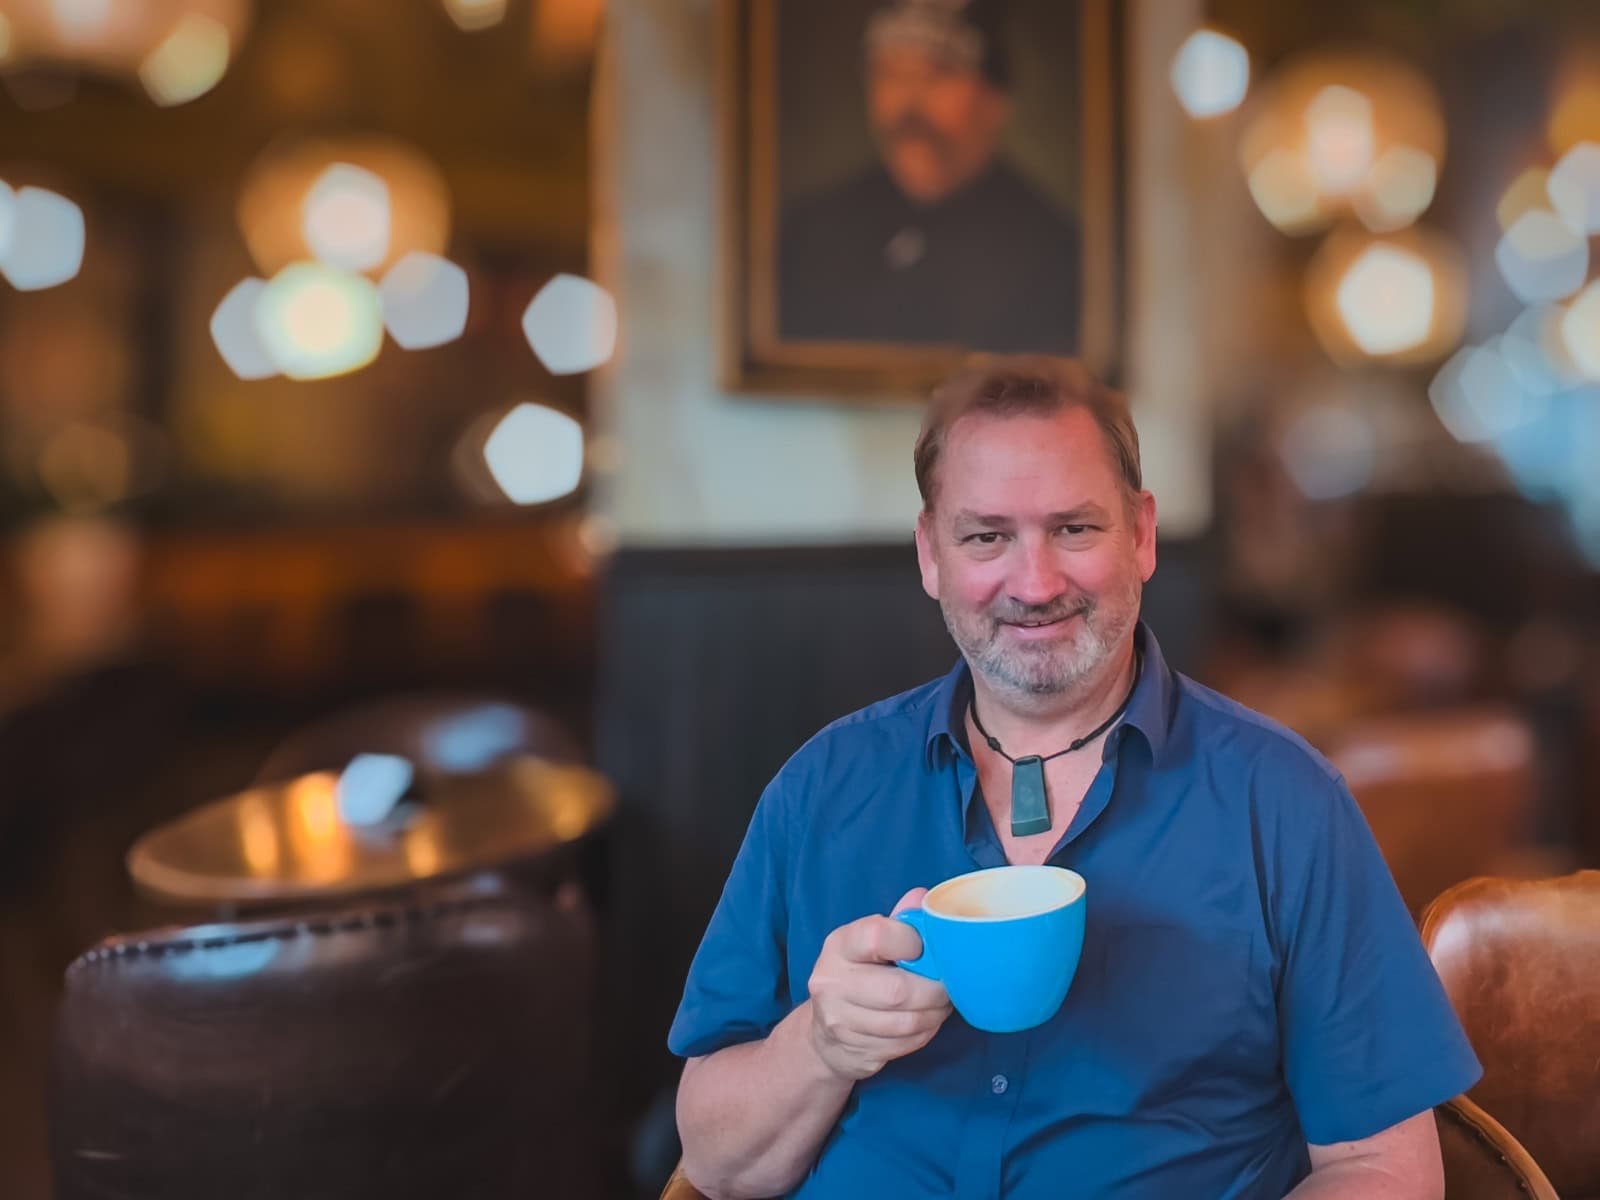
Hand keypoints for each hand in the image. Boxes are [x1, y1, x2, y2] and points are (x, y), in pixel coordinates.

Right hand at [806, 888, 952, 1081]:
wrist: (823, 1033)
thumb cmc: (857, 976)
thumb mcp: (870, 943)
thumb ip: (898, 922)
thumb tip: (924, 898)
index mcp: (839, 946)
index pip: (878, 936)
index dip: (913, 942)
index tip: (924, 948)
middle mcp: (831, 982)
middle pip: (898, 991)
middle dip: (934, 991)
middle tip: (947, 986)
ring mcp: (840, 1021)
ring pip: (906, 1022)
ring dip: (934, 1014)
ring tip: (940, 1003)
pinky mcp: (855, 1050)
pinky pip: (905, 1044)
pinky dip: (925, 1033)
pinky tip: (926, 1021)